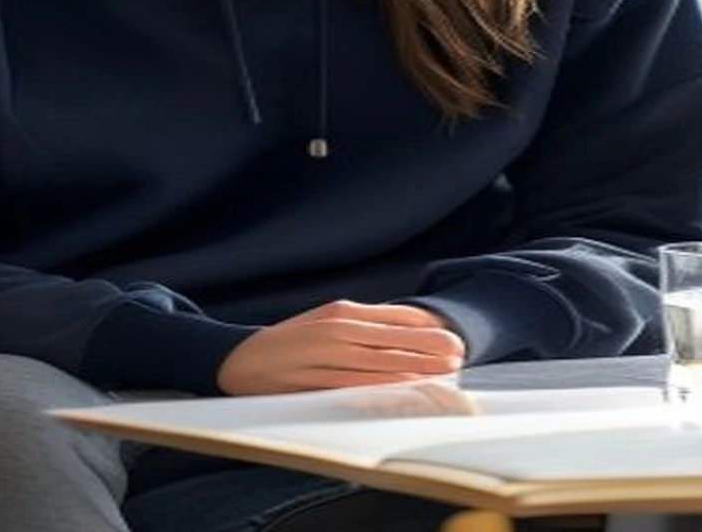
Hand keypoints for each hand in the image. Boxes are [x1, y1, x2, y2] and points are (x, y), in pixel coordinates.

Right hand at [217, 300, 465, 395]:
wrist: (243, 360)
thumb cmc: (293, 342)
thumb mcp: (326, 321)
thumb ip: (364, 324)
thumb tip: (406, 328)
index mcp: (341, 312)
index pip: (393, 316)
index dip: (426, 328)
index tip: (451, 336)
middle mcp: (336, 330)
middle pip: (392, 339)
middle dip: (428, 348)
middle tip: (458, 354)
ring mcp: (325, 357)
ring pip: (379, 363)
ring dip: (414, 368)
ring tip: (444, 372)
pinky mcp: (316, 382)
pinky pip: (357, 385)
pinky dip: (384, 387)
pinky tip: (405, 389)